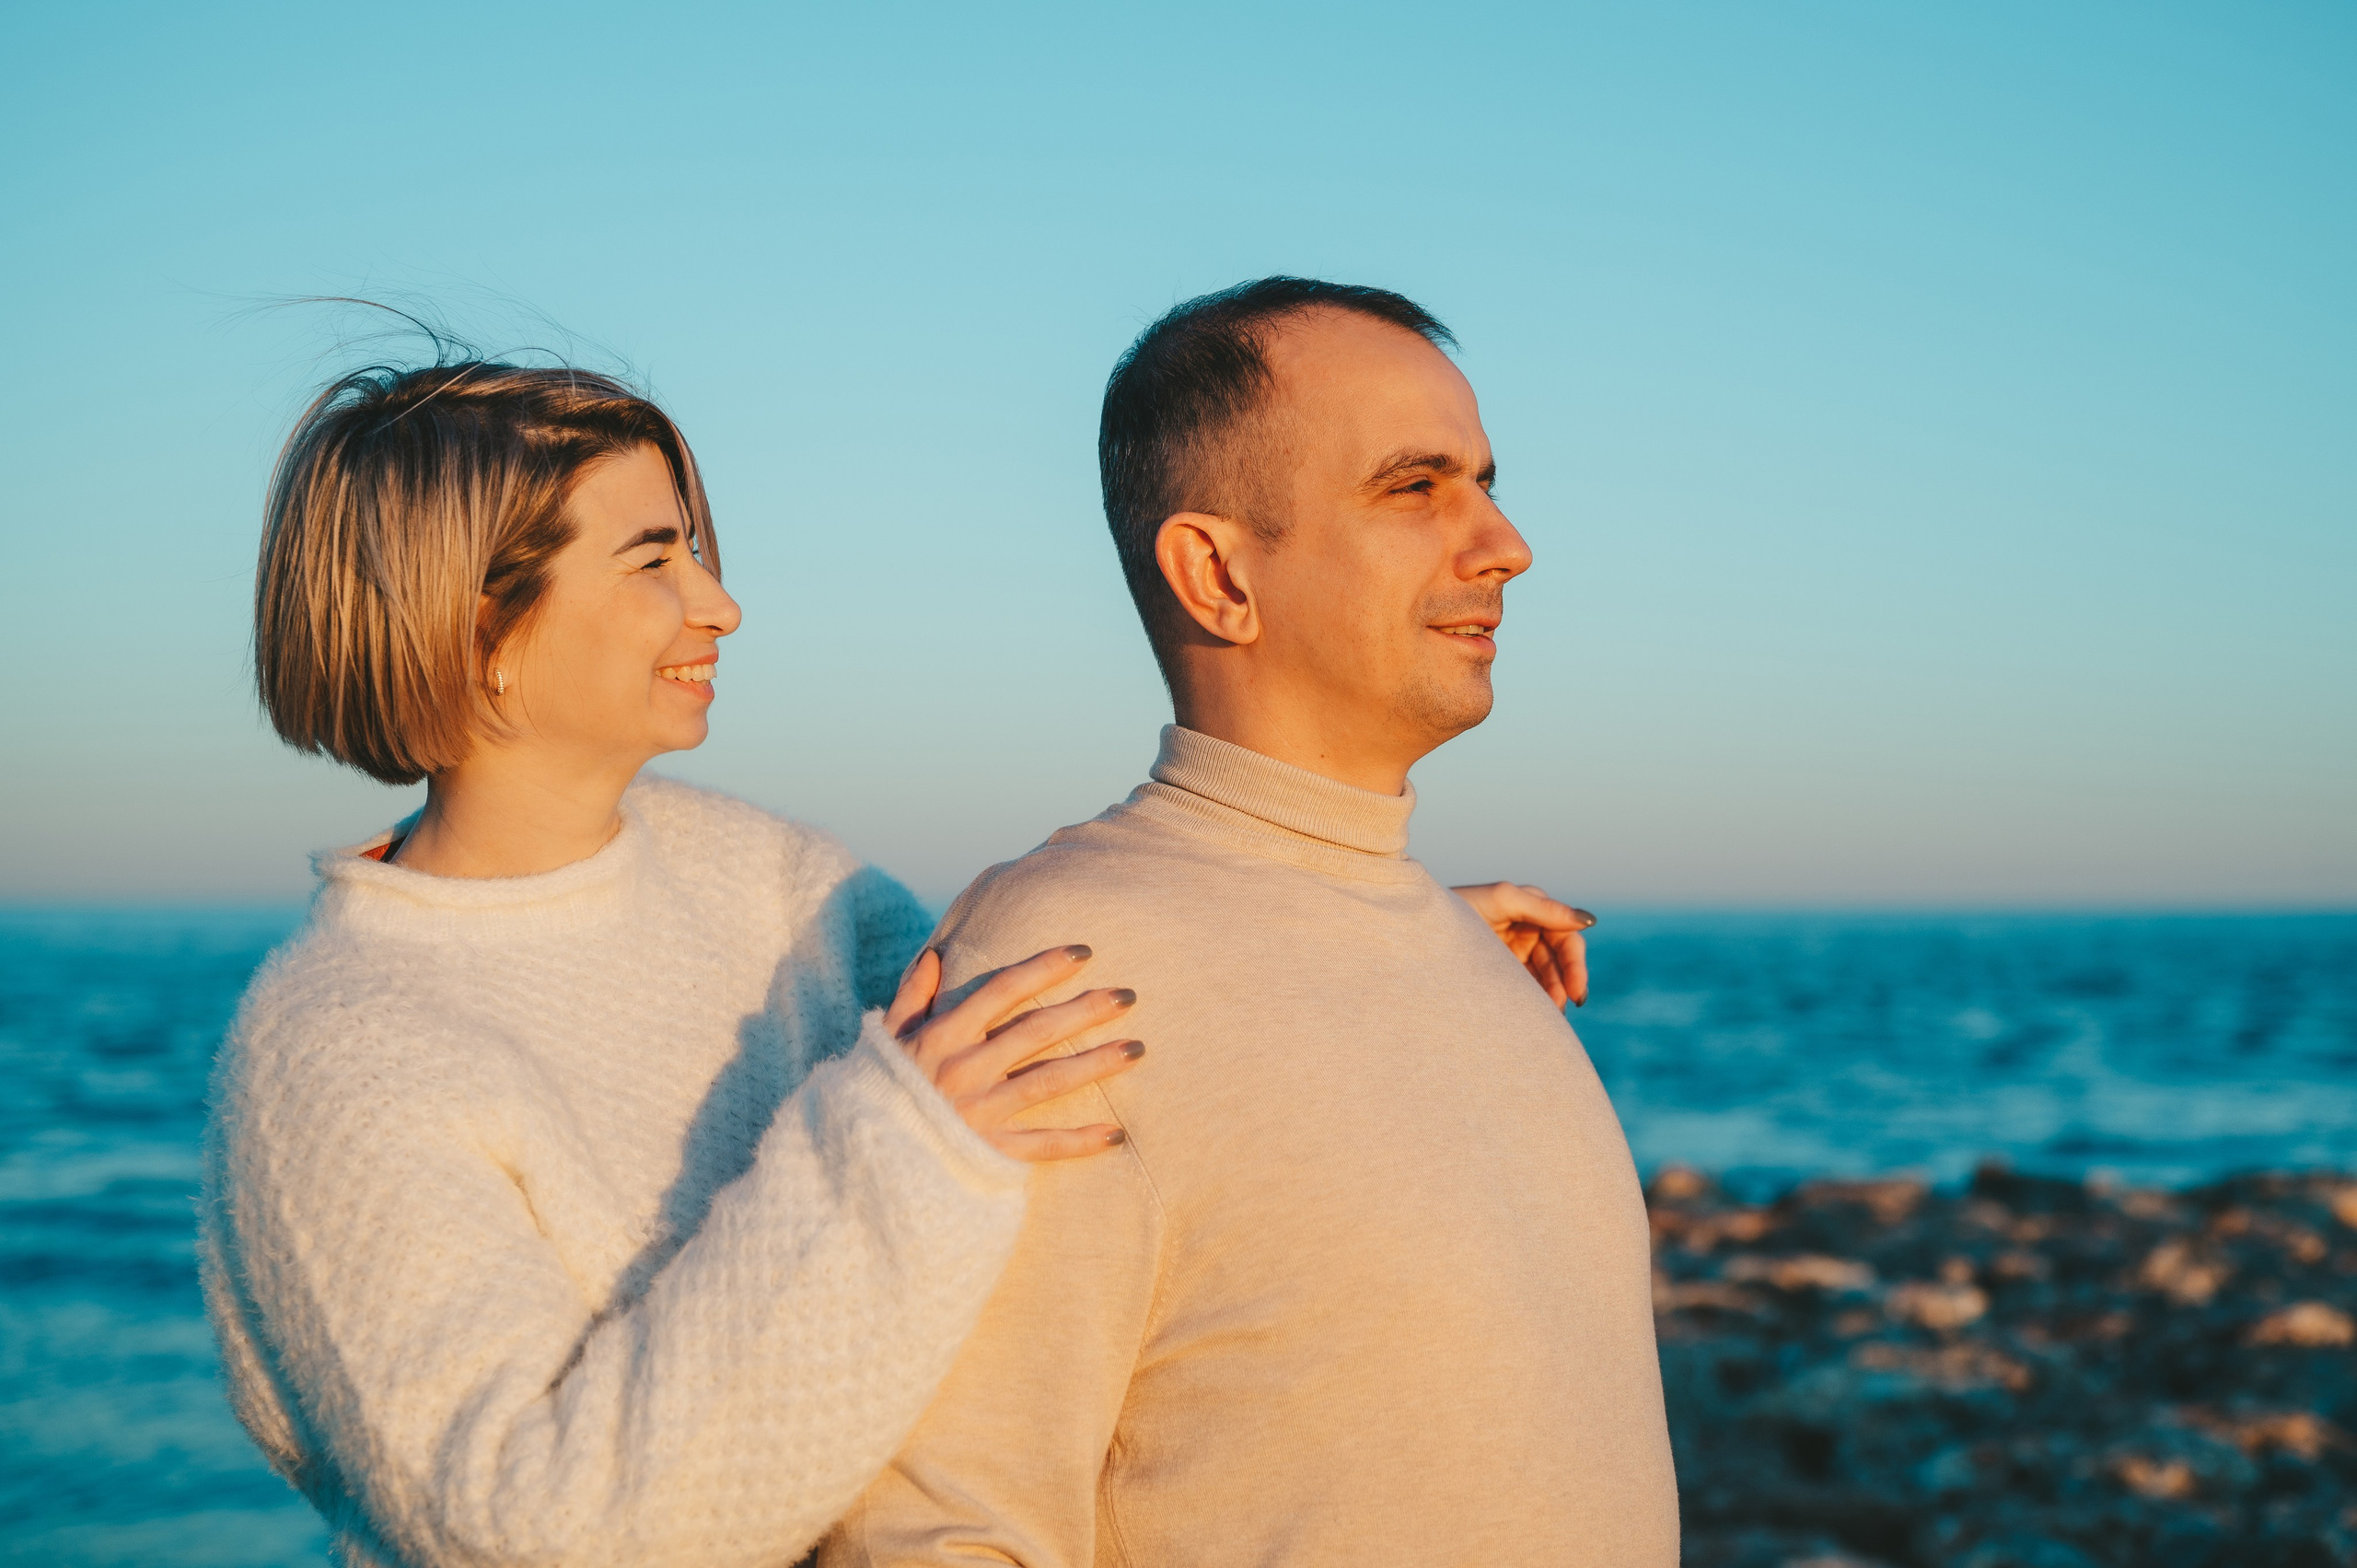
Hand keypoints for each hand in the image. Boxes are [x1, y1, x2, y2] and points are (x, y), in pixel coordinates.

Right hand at [884, 945, 1142, 1160]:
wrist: (857, 1163)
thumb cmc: (874, 1095)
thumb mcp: (885, 1040)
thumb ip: (911, 997)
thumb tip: (935, 955)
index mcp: (942, 1037)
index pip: (1001, 990)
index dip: (1043, 968)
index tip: (1083, 952)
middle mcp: (965, 1070)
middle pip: (1036, 1031)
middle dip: (1084, 1010)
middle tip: (1128, 995)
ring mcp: (979, 1113)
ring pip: (1048, 1082)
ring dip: (1095, 1064)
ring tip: (1137, 1049)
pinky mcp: (988, 1153)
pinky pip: (1041, 1146)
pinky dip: (1079, 1142)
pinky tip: (1116, 1134)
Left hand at [1451, 882, 1595, 1008]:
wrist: (1413, 933)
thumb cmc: (1456, 906)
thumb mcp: (1501, 901)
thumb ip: (1542, 907)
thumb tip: (1589, 920)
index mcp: (1530, 908)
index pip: (1565, 935)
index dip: (1575, 962)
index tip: (1576, 990)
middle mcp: (1526, 929)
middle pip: (1559, 959)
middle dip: (1566, 982)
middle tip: (1568, 1006)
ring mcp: (1514, 951)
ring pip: (1546, 977)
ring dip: (1552, 996)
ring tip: (1550, 1017)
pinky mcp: (1500, 972)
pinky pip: (1527, 989)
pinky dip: (1536, 1003)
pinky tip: (1539, 1019)